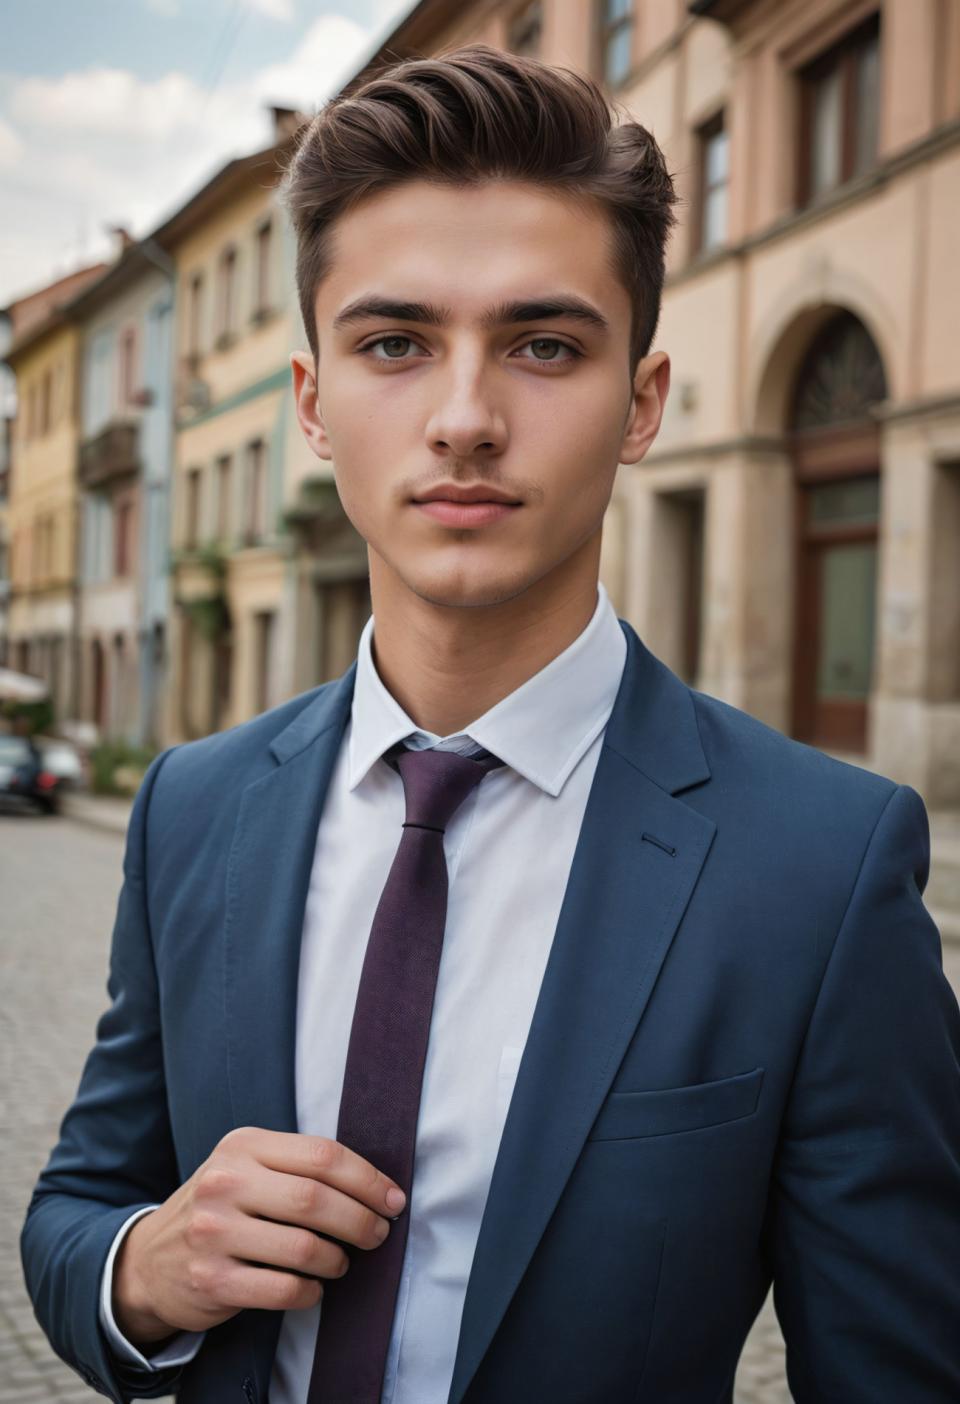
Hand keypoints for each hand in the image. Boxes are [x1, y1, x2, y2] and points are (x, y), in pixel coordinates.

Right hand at [112, 1127, 406, 1347]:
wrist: (149, 1260)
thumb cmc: (220, 1208)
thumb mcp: (246, 1168)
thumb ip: (297, 1166)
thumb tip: (375, 1186)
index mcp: (243, 1146)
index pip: (322, 1155)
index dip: (368, 1179)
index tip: (393, 1199)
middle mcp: (225, 1183)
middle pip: (317, 1200)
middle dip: (362, 1220)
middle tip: (378, 1234)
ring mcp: (214, 1232)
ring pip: (305, 1248)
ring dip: (338, 1259)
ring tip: (340, 1261)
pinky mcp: (212, 1280)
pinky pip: (284, 1289)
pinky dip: (310, 1291)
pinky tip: (312, 1287)